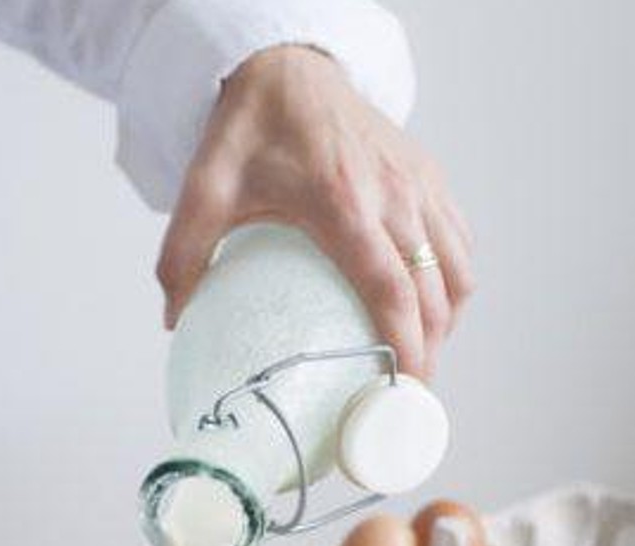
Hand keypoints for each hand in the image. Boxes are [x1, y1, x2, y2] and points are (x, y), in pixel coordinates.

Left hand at [158, 45, 473, 377]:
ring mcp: (418, 185)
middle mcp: (394, 196)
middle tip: (406, 391)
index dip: (408, 347)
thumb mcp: (204, 189)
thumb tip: (176, 319)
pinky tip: (429, 302)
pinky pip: (458, 241)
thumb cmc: (251, 128)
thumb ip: (182, 255)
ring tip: (419, 352)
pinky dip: (452, 281)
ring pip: (457, 270)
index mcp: (344, 206)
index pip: (393, 291)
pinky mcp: (428, 175)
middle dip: (431, 349)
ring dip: (447, 319)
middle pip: (436, 293)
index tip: (405, 388)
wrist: (287, 66)